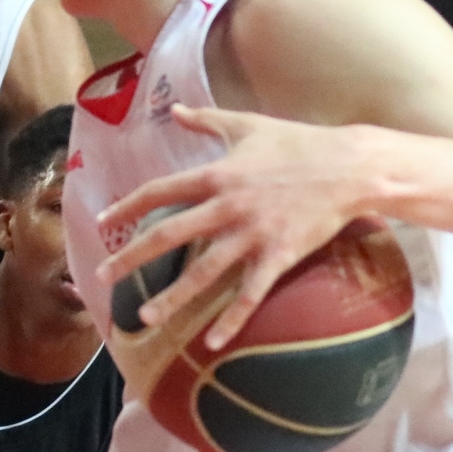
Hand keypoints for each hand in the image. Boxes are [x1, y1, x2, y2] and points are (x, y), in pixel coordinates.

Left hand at [95, 107, 377, 350]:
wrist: (350, 167)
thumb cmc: (300, 143)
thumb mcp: (249, 125)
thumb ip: (208, 119)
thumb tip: (175, 109)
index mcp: (217, 174)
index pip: (159, 192)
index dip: (126, 207)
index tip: (102, 223)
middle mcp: (227, 206)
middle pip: (168, 235)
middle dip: (132, 258)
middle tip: (103, 277)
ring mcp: (252, 234)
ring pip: (203, 272)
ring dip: (171, 297)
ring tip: (145, 318)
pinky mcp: (279, 255)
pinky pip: (250, 293)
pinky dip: (231, 320)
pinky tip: (211, 342)